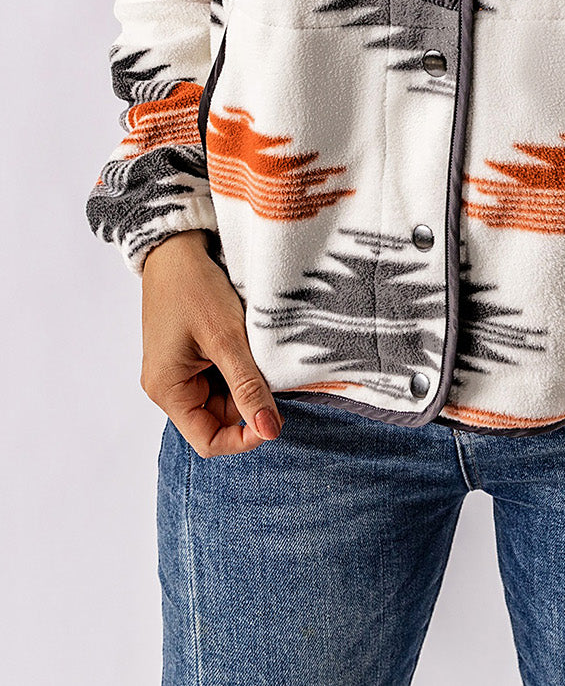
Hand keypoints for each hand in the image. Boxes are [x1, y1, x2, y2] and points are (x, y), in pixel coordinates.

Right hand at [140, 229, 284, 458]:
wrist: (176, 245)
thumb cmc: (193, 286)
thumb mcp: (226, 339)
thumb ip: (248, 387)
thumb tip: (269, 431)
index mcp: (167, 389)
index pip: (207, 440)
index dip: (243, 437)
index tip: (275, 420)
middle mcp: (167, 385)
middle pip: (216, 418)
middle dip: (248, 402)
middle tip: (271, 373)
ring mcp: (177, 369)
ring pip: (221, 395)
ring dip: (244, 381)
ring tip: (257, 351)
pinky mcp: (188, 353)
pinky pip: (217, 374)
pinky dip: (238, 365)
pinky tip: (248, 344)